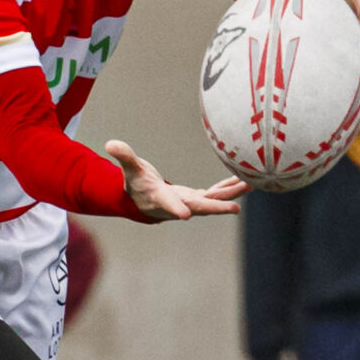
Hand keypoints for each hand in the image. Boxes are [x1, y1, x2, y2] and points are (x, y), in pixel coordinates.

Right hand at [105, 140, 247, 222]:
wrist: (142, 200)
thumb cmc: (135, 184)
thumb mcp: (130, 169)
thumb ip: (124, 156)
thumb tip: (110, 143)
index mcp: (160, 197)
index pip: (168, 204)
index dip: (175, 209)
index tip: (186, 215)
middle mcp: (178, 203)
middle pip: (199, 206)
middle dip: (216, 207)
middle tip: (235, 208)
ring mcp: (190, 202)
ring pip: (213, 200)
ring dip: (230, 194)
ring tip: (249, 185)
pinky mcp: (197, 198)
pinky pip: (215, 194)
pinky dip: (228, 187)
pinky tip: (243, 181)